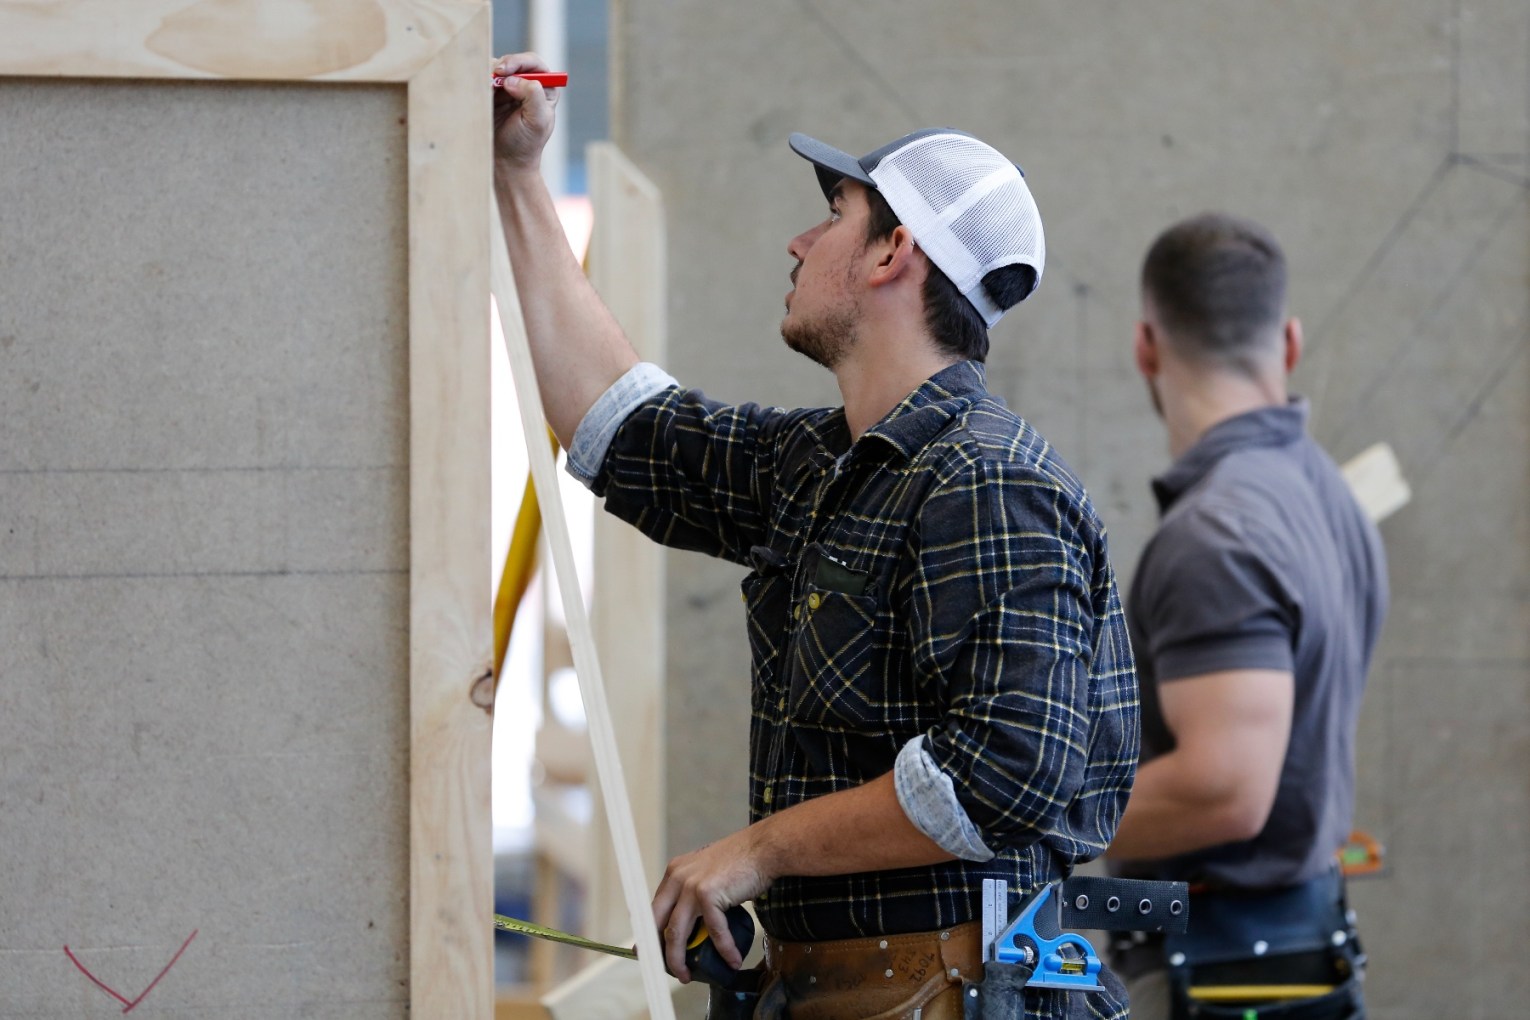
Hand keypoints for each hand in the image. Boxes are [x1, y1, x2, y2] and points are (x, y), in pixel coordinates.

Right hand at [491, 52, 560, 172]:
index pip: (534, 64)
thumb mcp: (537, 122)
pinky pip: (483, 80)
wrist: (505, 162)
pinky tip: (478, 91)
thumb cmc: (525, 145)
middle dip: (501, 66)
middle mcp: (526, 84)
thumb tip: (514, 79)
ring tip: (485, 88)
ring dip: (488, 74)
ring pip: (495, 68)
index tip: (504, 71)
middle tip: (491, 77)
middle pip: (513, 62)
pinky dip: (479, 81)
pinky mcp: (491, 95)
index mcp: (544, 89)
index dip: (519, 62)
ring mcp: (507, 88)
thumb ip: (533, 96)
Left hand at [650, 825, 774, 981]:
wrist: (764, 848)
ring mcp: (691, 886)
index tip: (647, 952)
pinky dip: (725, 949)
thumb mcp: (706, 871)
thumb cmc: (741, 862)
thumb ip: (693, 889)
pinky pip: (714, 932)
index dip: (648, 933)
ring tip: (689, 976)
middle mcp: (677, 878)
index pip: (653, 908)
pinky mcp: (709, 894)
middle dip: (659, 952)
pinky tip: (733, 960)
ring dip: (681, 960)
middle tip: (668, 971)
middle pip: (658, 924)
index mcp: (674, 872)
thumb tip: (691, 921)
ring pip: (676, 933)